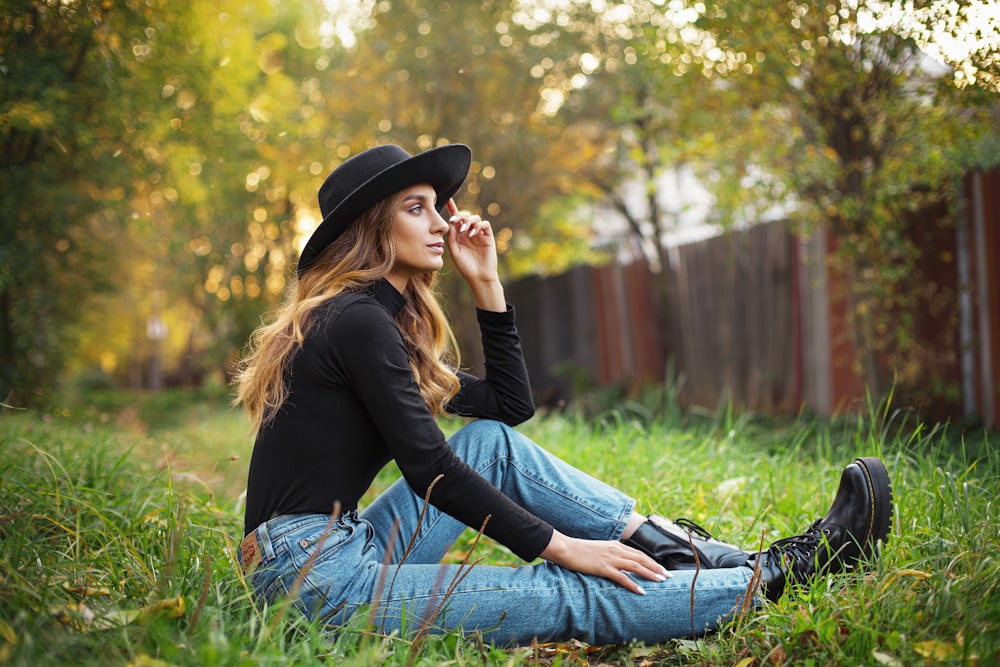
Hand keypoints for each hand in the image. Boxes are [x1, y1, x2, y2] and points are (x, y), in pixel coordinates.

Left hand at [445, 201, 504, 310]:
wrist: (478, 277)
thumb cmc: (465, 267)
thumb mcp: (454, 252)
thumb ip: (451, 238)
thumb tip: (451, 224)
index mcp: (460, 235)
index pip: (456, 220)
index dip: (452, 209)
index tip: (447, 199)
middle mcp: (469, 232)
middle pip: (465, 216)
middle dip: (460, 215)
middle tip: (454, 221)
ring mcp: (479, 234)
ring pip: (475, 218)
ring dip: (468, 221)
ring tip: (463, 231)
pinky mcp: (488, 236)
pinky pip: (484, 224)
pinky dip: (478, 226)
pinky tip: (472, 234)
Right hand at [540, 530, 669, 593]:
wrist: (566, 548)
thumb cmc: (580, 550)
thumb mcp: (599, 550)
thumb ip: (611, 555)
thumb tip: (620, 565)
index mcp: (615, 545)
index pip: (639, 554)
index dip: (652, 561)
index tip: (662, 569)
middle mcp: (616, 550)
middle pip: (641, 559)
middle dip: (657, 567)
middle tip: (669, 576)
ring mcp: (610, 558)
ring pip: (636, 566)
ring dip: (650, 574)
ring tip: (662, 581)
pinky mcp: (603, 567)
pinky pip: (622, 577)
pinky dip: (633, 584)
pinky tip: (641, 590)